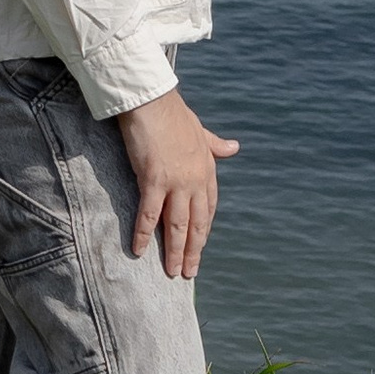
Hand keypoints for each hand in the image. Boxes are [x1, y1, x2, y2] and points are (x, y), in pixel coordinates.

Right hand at [115, 89, 237, 279]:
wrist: (152, 100)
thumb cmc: (173, 112)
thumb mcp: (200, 130)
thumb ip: (216, 144)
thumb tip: (235, 148)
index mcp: (207, 169)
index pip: (208, 209)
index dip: (203, 231)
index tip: (198, 248)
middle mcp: (195, 180)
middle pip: (196, 224)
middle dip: (193, 251)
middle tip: (189, 273)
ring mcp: (176, 182)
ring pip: (177, 225)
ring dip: (175, 251)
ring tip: (172, 272)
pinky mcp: (154, 179)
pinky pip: (149, 214)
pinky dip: (144, 234)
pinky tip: (139, 250)